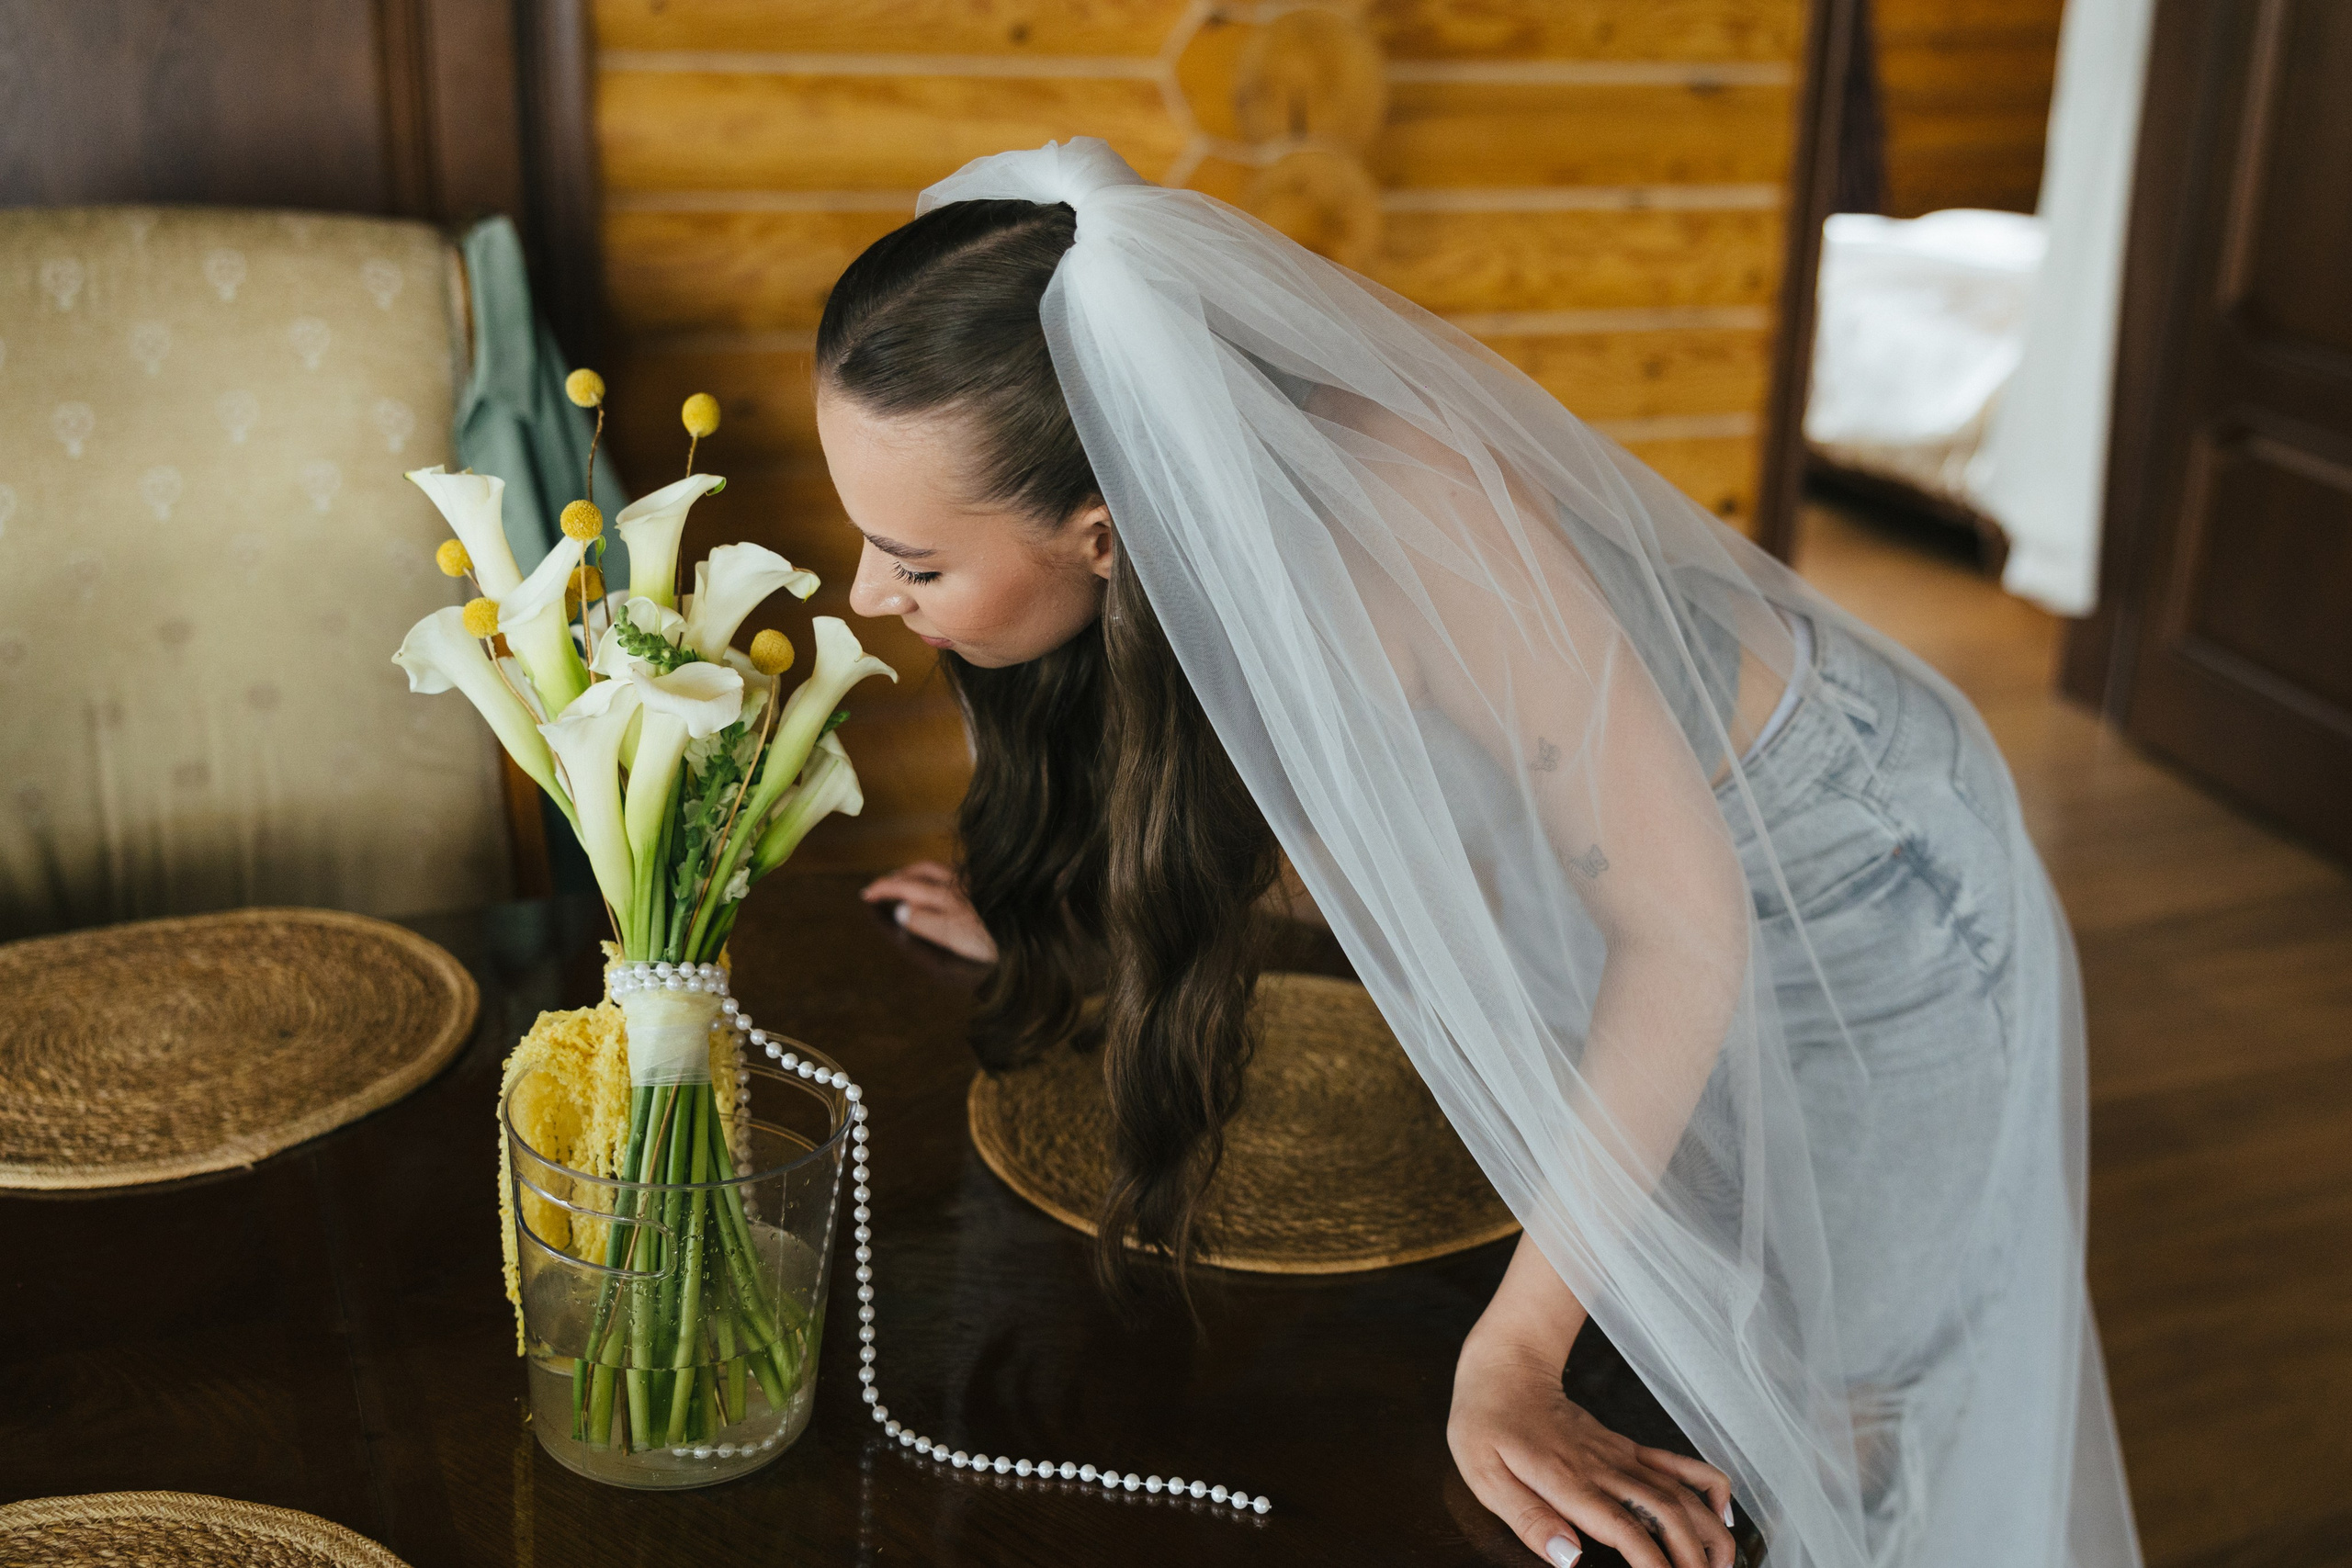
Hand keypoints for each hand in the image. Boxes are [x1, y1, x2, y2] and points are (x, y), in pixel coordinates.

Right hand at [859, 861, 996, 962]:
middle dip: (899, 876)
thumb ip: (926, 923)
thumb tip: (900, 910)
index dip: (885, 889)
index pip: (907, 887)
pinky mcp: (992, 887)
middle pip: (923, 871)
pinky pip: (956, 876)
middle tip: (881, 886)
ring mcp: (977, 884)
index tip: (865, 894)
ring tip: (907, 881)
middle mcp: (960, 885)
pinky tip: (947, 887)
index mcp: (947, 896)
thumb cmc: (999, 940)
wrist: (1040, 929)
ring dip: (919, 873)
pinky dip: (940, 877)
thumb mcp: (955, 937)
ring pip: (941, 871)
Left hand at [1450, 1341, 1733, 1567]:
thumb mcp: (1484, 1475)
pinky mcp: (1627, 1447)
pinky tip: (1723, 1514)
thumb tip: (1567, 1557)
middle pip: (1666, 1516)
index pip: (1624, 1530)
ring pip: (1680, 1494)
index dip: (1654, 1563)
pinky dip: (1708, 1486)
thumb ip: (1527, 1518)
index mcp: (1568, 1481)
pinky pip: (1677, 1464)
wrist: (1505, 1369)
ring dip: (1708, 1532)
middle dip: (1693, 1558)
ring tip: (1722, 1564)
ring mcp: (1621, 1456)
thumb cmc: (1487, 1423)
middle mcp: (1604, 1468)